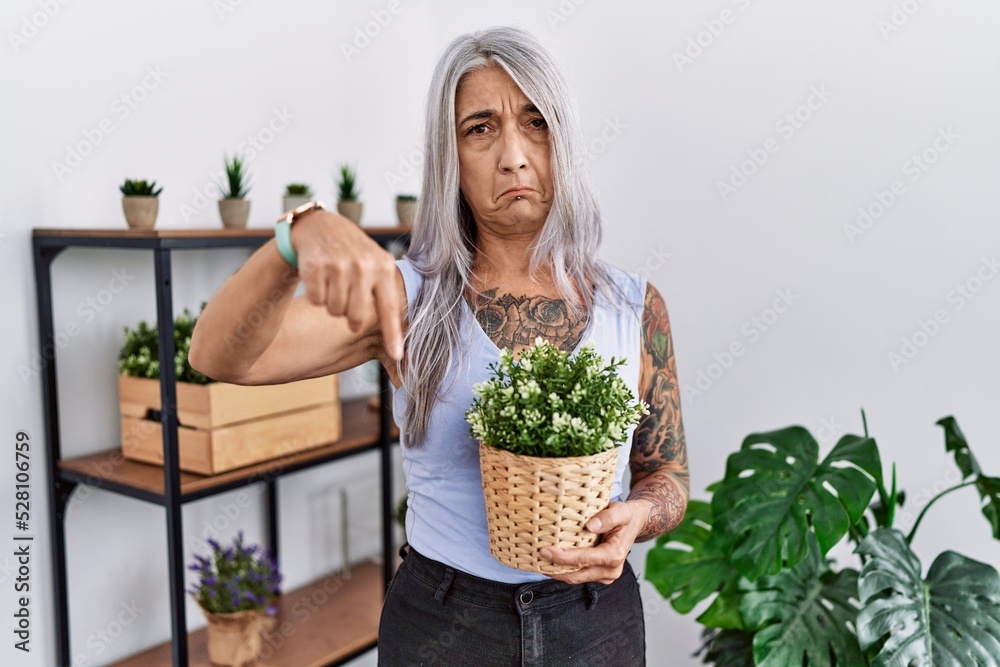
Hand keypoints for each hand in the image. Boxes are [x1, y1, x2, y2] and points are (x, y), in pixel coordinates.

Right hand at [291, 210, 404, 359]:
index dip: (393, 334)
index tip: (397, 356)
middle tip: (346, 299)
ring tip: (334, 284)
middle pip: (355, 316)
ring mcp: (338, 264)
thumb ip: (385, 292)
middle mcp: (363, 265)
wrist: (321, 226)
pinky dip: (316, 295)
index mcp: (383, 267)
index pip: (390, 307)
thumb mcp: (375, 264)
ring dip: (332, 304)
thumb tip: (396, 336)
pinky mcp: (315, 265)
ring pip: (334, 310)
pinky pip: (316, 300)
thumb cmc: (353, 253)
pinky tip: (320, 278)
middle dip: (349, 316)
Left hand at [539, 500, 649, 584]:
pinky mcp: (600, 575)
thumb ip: (607, 518)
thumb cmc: (626, 516)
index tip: (545, 551)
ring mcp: (606, 576)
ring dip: (557, 572)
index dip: (562, 557)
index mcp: (614, 555)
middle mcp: (611, 570)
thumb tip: (590, 526)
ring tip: (540, 561)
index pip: (583, 559)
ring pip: (576, 578)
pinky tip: (551, 562)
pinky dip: (564, 570)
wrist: (634, 523)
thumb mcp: (620, 511)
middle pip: (577, 574)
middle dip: (555, 568)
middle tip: (536, 557)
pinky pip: (579, 576)